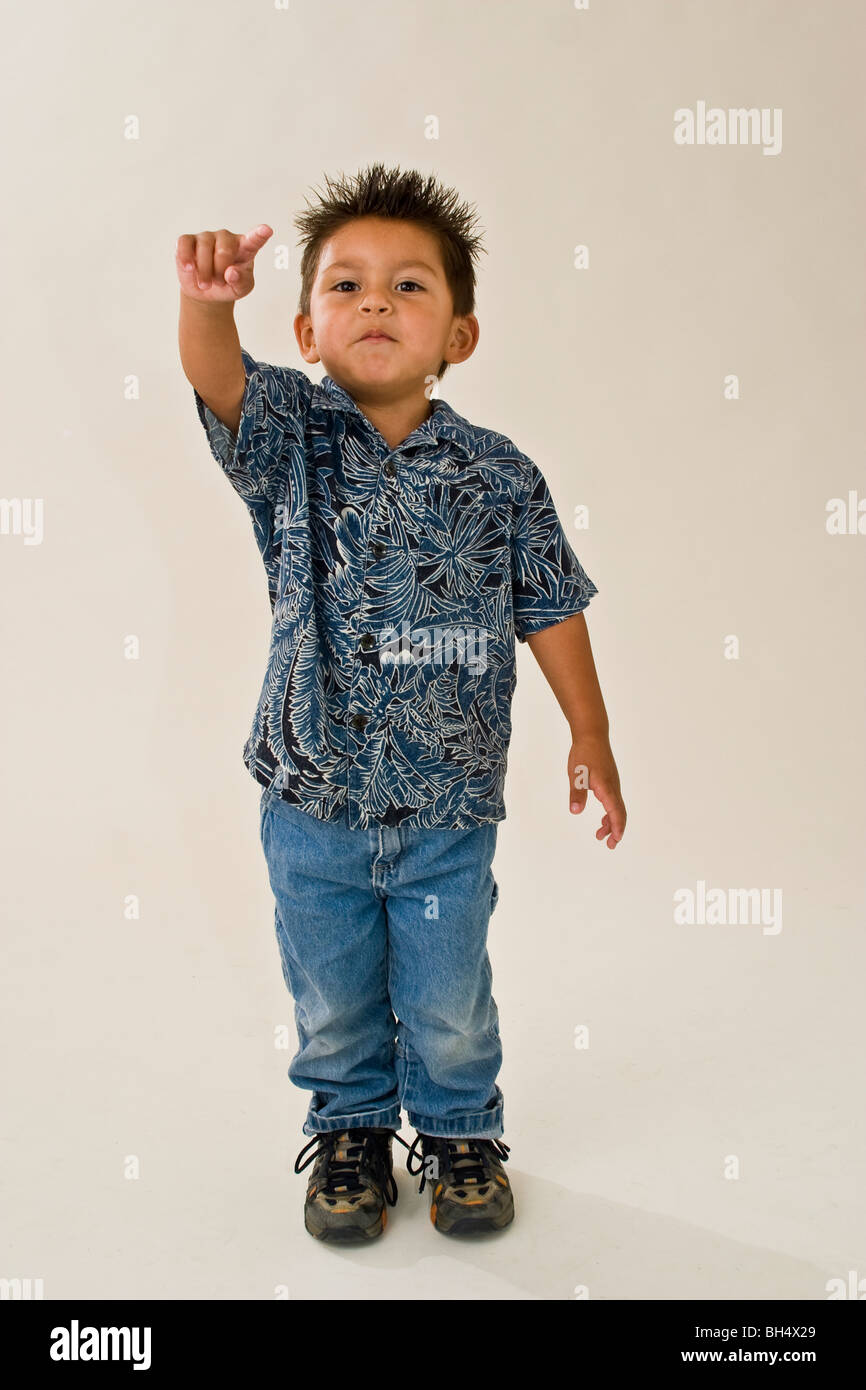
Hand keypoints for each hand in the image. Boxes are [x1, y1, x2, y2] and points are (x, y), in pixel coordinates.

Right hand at [175, 224, 272, 302]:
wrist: (206, 292)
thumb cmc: (228, 285)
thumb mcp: (240, 289)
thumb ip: (240, 281)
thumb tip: (231, 272)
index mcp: (244, 248)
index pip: (253, 240)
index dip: (259, 235)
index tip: (266, 230)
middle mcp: (226, 238)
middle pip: (223, 249)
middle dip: (219, 271)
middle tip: (219, 283)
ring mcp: (207, 237)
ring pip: (203, 249)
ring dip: (204, 272)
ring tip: (206, 284)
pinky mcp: (188, 240)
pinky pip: (184, 244)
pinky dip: (185, 258)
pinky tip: (189, 269)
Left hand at [568, 734, 625, 848]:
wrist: (592, 735)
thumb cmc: (584, 753)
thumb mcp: (576, 775)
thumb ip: (577, 794)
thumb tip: (575, 811)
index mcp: (606, 787)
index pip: (615, 812)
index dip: (616, 827)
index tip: (614, 840)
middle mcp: (613, 787)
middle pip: (620, 813)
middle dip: (616, 830)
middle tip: (610, 845)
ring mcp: (613, 784)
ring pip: (616, 808)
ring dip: (611, 822)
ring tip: (600, 834)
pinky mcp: (609, 781)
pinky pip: (613, 800)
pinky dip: (609, 812)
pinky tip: (602, 817)